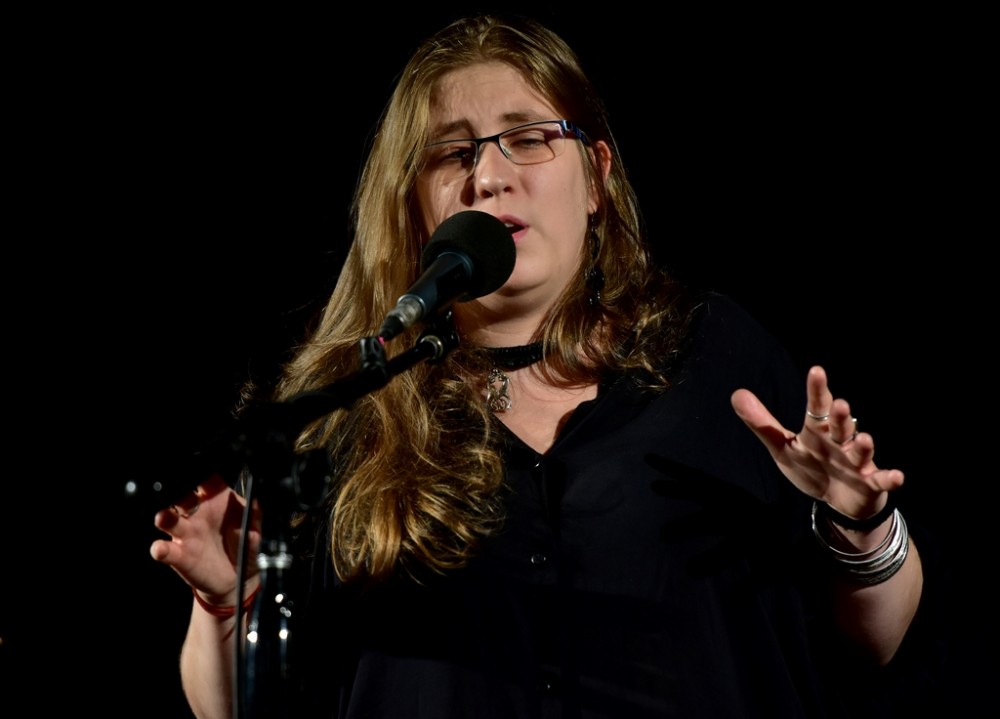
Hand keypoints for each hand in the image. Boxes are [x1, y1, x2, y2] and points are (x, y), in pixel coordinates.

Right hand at [149, 473, 260, 603]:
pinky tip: (161, 549)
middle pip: (183, 495)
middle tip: (182, 495)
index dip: (203, 474)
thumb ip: (254, 520)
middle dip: (179, 492)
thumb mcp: (254, 530)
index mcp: (216, 500)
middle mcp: (198, 513)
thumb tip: (252, 514)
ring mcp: (186, 533)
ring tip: (164, 518)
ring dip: (165, 517)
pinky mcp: (178, 555)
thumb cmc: (243, 546)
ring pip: (169, 519)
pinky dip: (160, 549)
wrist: (235, 579)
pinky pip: (164, 550)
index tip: (202, 472)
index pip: (207, 480)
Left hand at [730, 365, 903, 519]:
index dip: (817, 391)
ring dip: (863, 445)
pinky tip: (897, 475)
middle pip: (839, 427)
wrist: (837, 500)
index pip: (816, 408)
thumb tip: (736, 393)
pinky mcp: (869, 483)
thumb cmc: (812, 466)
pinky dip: (889, 478)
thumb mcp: (783, 447)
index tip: (816, 371)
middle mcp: (839, 442)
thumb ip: (762, 424)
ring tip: (864, 438)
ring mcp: (856, 462)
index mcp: (817, 432)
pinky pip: (880, 480)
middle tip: (839, 404)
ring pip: (860, 451)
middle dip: (840, 417)